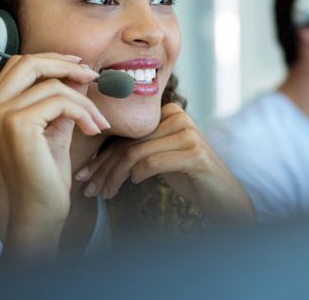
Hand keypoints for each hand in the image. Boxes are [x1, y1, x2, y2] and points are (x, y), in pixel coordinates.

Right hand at [0, 53, 109, 259]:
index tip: (80, 67)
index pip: (20, 64)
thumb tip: (81, 73)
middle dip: (66, 65)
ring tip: (98, 121)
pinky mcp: (17, 124)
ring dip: (84, 101)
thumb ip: (63, 99)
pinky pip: (61, 102)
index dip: (52, 60)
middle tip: (92, 77)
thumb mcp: (55, 126)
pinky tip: (93, 130)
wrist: (39, 208)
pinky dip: (84, 113)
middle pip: (29, 63)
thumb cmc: (45, 172)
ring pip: (53, 85)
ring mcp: (0, 115)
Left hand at [75, 103, 254, 222]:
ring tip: (104, 194)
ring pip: (136, 153)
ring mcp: (189, 133)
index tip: (84, 175)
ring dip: (115, 177)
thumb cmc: (189, 177)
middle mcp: (179, 117)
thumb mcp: (161, 157)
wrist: (224, 196)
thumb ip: (139, 149)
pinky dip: (138, 175)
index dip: (102, 156)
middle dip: (104, 168)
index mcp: (169, 112)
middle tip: (88, 189)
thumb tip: (95, 159)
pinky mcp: (195, 153)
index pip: (127, 134)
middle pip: (129, 143)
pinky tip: (134, 184)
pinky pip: (152, 162)